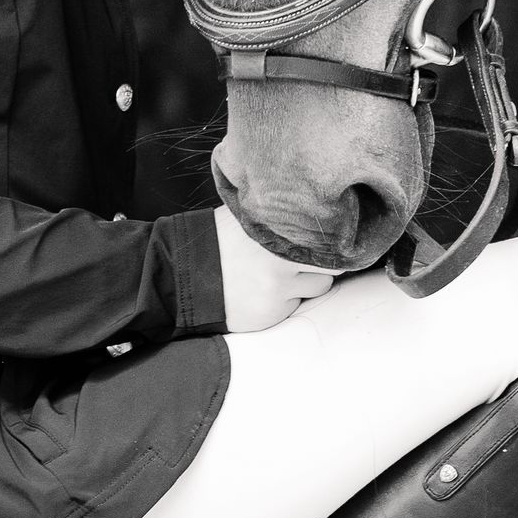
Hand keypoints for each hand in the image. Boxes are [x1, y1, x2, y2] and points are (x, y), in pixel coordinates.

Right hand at [213, 205, 338, 332]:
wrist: (184, 276)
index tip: (334, 237)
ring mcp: (278, 286)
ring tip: (279, 275)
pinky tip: (263, 291)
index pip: (325, 232)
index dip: (331, 236)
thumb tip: (312, 206)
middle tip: (303, 257)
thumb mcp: (244, 217)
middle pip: (332, 260)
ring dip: (306, 281)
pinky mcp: (273, 311)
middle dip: (323, 260)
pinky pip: (296, 304)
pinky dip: (286, 299)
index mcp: (276, 227)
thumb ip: (277, 215)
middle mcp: (281, 255)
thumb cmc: (217, 242)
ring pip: (319, 284)